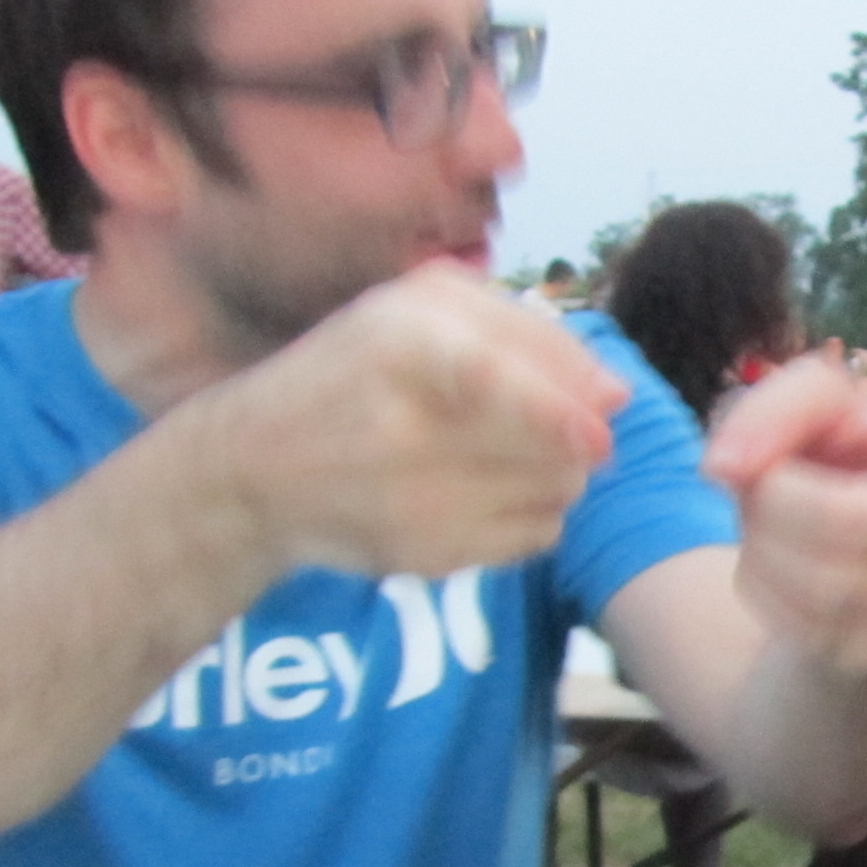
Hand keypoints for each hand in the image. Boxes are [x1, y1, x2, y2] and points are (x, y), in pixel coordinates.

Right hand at [193, 260, 630, 577]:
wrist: (252, 469)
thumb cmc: (351, 371)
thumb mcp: (417, 311)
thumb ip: (524, 333)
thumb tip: (614, 397)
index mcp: (399, 342)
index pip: (495, 379)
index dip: (559, 406)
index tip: (606, 421)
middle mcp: (401, 425)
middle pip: (548, 444)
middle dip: (574, 433)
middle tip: (557, 424)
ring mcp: (411, 501)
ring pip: (553, 492)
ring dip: (559, 471)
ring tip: (512, 451)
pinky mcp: (424, 556)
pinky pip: (533, 536)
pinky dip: (535, 513)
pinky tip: (489, 490)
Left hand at [702, 360, 866, 674]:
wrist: (813, 549)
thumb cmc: (833, 461)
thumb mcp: (807, 408)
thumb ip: (771, 406)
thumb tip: (727, 467)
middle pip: (846, 524)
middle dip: (780, 498)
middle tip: (774, 482)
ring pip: (815, 580)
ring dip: (764, 544)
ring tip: (781, 524)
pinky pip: (794, 623)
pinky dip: (762, 586)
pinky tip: (785, 570)